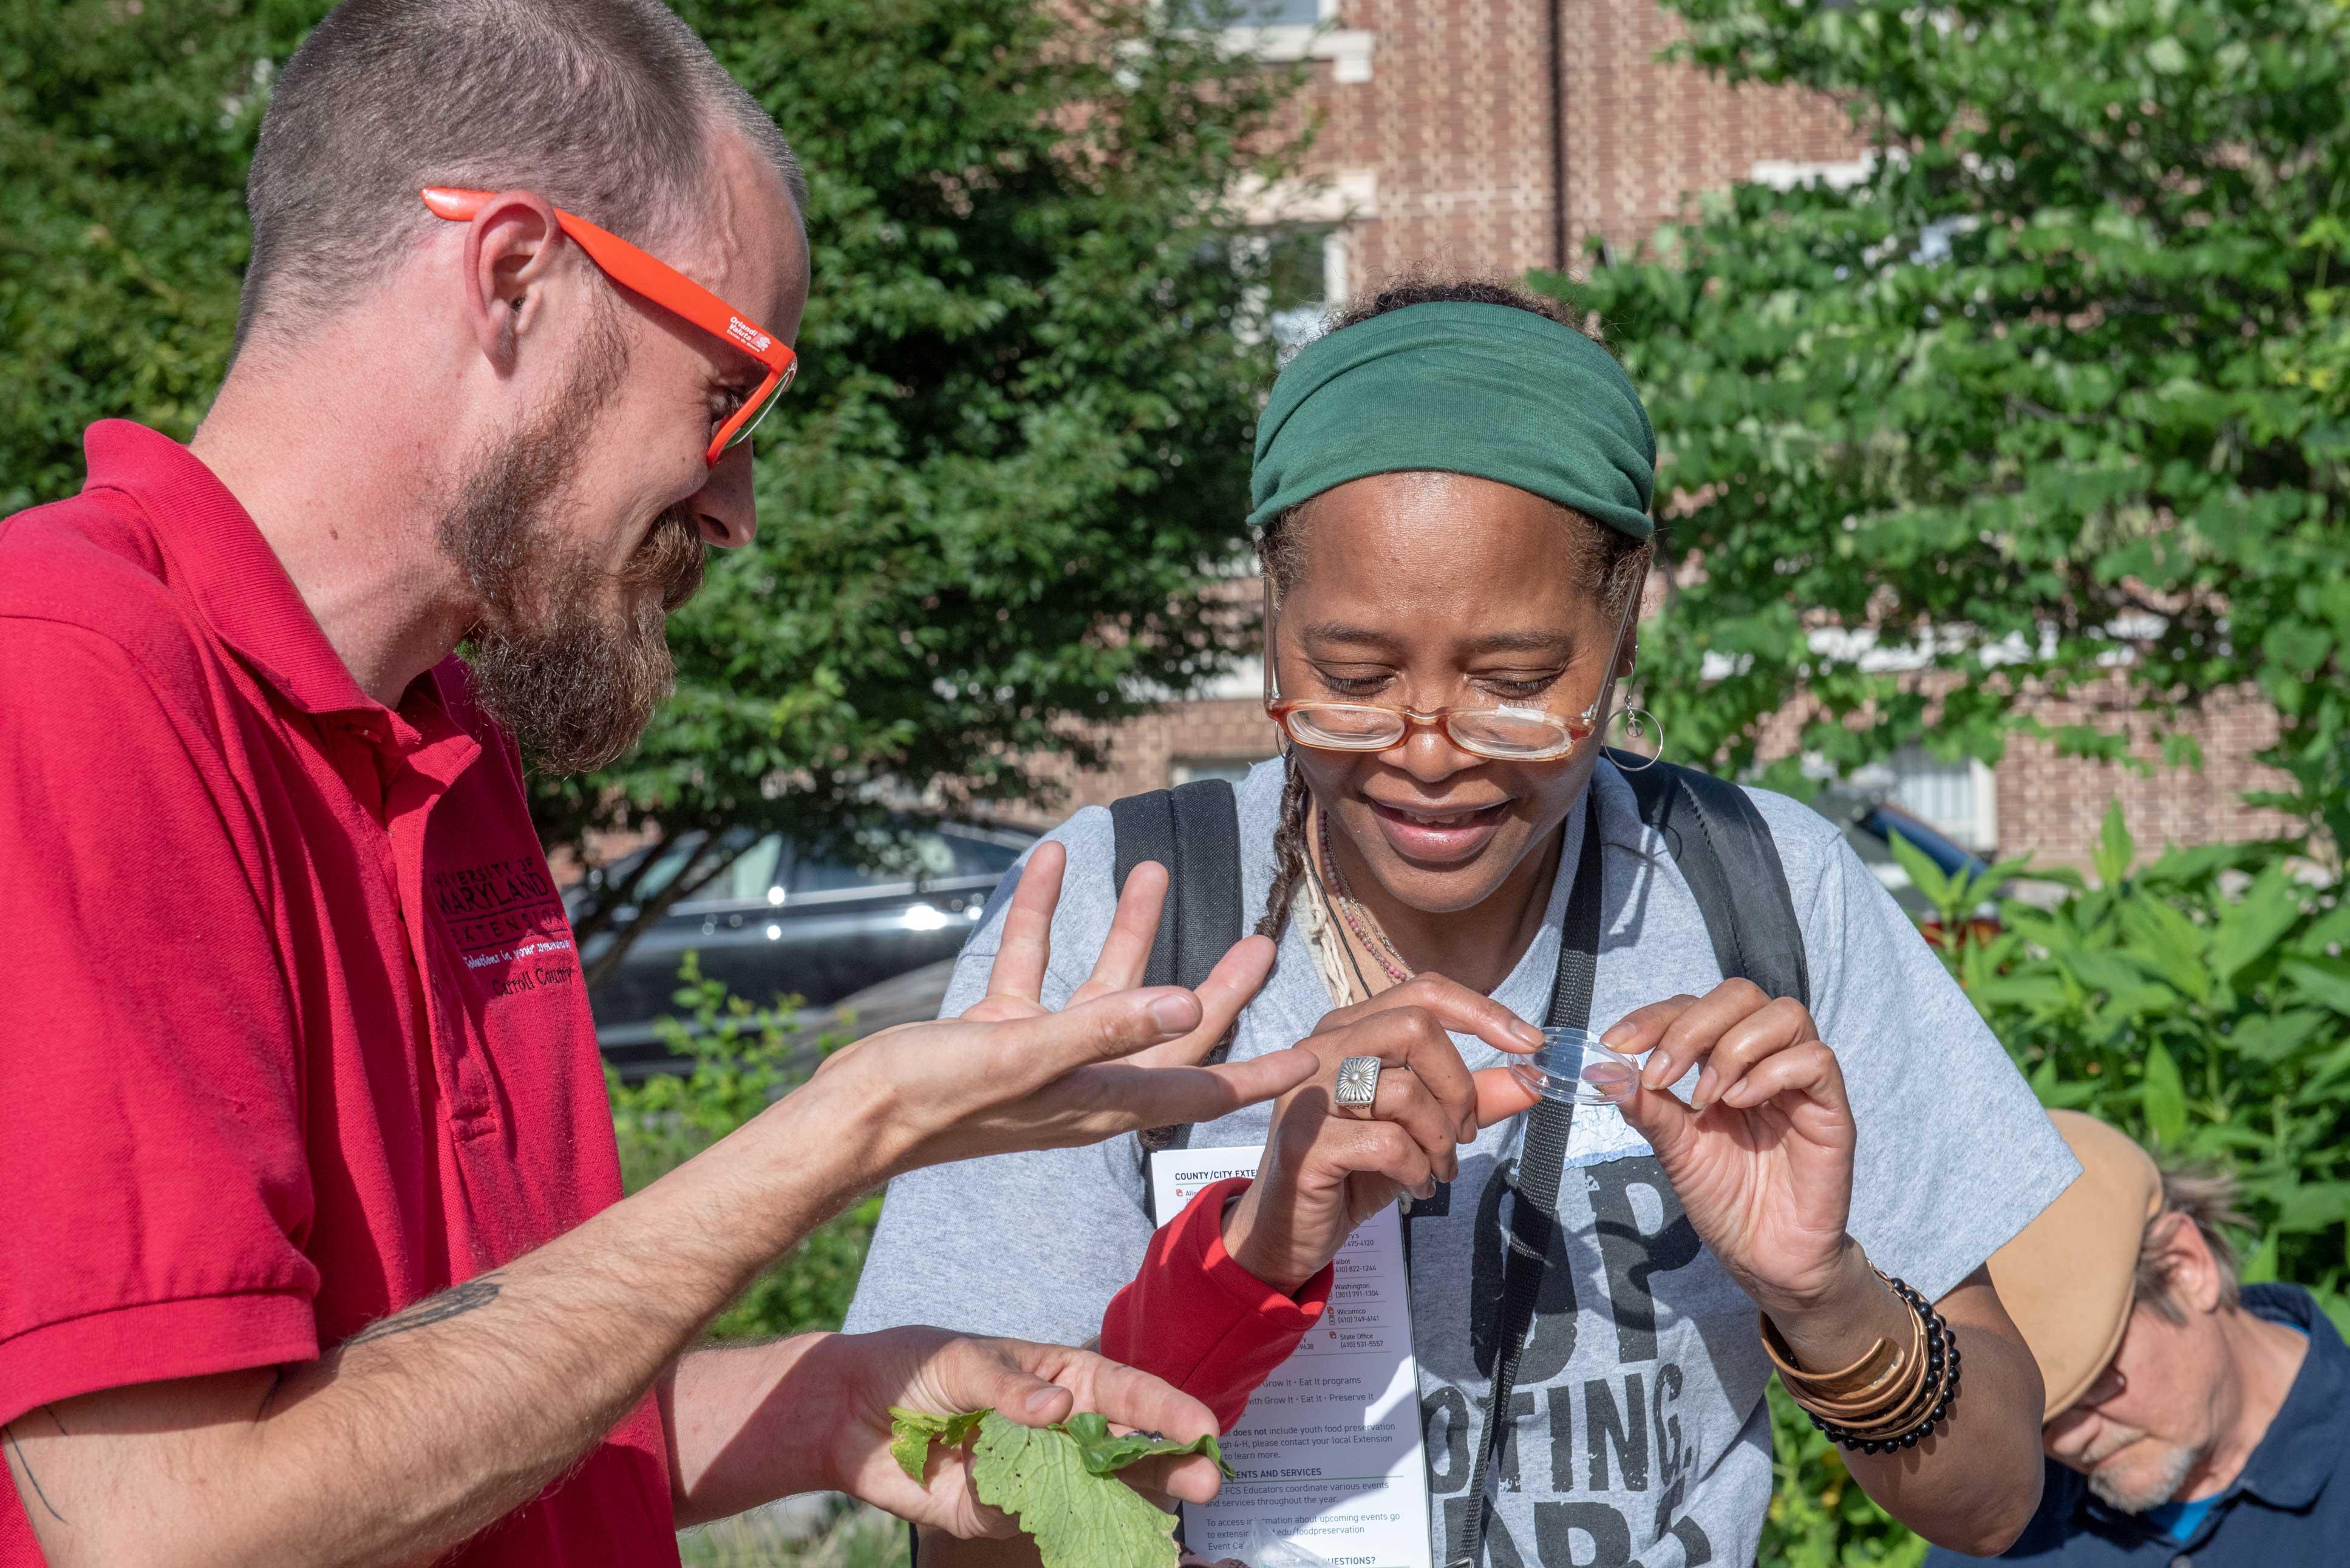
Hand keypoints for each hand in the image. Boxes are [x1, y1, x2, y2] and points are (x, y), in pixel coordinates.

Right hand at [807, 843, 1317, 1177]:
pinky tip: (1053, 863)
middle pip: (1169, 1028)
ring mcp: (1039, 1056)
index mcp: (1102, 1097)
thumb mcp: (1026, 1058)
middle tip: (1261, 943)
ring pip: (1102, 983)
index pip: (1202, 1089)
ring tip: (1156, 869)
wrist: (850, 1119)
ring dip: (1130, 928)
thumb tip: (1186, 1007)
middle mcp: (1081, 1079)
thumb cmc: (936, 1101)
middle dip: (1217, 985)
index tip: (1311, 1058)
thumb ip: (1105, 1030)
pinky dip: (1043, 914)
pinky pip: (1031, 964)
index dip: (1259, 1074)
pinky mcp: (996, 1033)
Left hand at [809, 1327, 1226, 1540]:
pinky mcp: (1006, 1513)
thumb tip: (1058, 1408)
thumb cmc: (913, 1367)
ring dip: (1135, 1507)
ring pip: (1098, 1492)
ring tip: (1171, 1523)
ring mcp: (1038, 1473)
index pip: (1124, 1392)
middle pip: (1126, 1447)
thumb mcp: (959, 1361)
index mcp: (1060, 1376)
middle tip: (1207, 1481)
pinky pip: (1050, 1526)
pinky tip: (1109, 1545)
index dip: (1165, 1409)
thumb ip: (1008, 1386)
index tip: (1203, 1426)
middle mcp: (1060, 1426)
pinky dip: (1080, 1536)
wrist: (849, 1416)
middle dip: (1169, 1462)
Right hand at [1222, 975, 1544, 1292]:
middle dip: (1459, 1086)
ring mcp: (1308, 1092)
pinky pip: (1389, 1143)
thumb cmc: (1354, 1169)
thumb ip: (1472, 1100)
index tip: (1528, 1042)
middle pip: (1417, 1027)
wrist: (1288, 1229)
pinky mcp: (1305, 1141)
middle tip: (1464, 1133)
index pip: (1422, 992)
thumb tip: (1532, 1081)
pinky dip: (1417, 1171)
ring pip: (1406, 1090)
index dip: (1482, 1011)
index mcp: (1348, 1028)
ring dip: (1441, 1141)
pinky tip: (1415, 1187)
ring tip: (1438, 1169)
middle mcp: (1322, 1046)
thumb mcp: (1421, 1128)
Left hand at [1604, 980, 1859, 1319]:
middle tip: (1661, 1074)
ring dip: (1733, 1048)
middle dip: (1691, 1026)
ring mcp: (1801, 1082)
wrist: (1765, 1256)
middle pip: (1740, 994)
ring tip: (1706, 1099)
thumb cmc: (1724, 1196)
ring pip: (1784, 1014)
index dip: (1654, 1016)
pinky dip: (1772, 1072)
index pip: (1694, 1007)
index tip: (1617, 1043)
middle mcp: (1765, 1059)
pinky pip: (1816, 1060)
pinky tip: (1741, 1103)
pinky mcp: (1832, 1110)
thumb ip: (1647, 1106)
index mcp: (1723, 1060)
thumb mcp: (1673, 1147)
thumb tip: (1602, 1070)